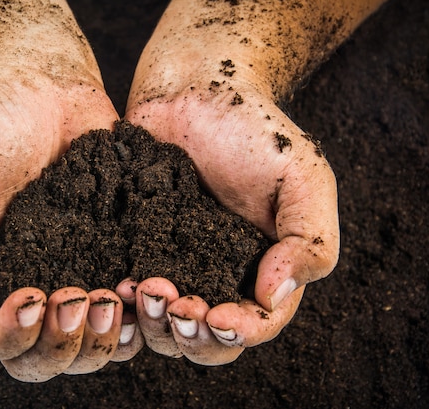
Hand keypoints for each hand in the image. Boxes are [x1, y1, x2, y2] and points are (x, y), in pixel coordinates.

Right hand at [0, 71, 125, 380]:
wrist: (40, 85)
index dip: (12, 339)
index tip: (33, 297)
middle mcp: (35, 290)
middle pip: (49, 359)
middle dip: (65, 345)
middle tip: (80, 299)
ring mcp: (82, 275)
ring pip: (96, 346)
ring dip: (108, 341)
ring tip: (116, 299)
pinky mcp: (120, 254)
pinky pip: (135, 305)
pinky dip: (143, 312)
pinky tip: (146, 285)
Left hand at [122, 76, 338, 364]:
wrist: (194, 88)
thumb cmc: (256, 129)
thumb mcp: (304, 179)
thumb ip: (309, 241)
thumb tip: (274, 296)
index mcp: (265, 269)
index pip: (257, 323)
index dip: (238, 333)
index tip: (217, 316)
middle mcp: (219, 276)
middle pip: (207, 339)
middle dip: (192, 335)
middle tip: (175, 305)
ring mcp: (175, 264)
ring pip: (164, 326)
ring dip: (154, 324)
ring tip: (143, 289)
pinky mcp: (138, 247)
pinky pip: (130, 293)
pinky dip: (125, 301)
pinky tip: (118, 281)